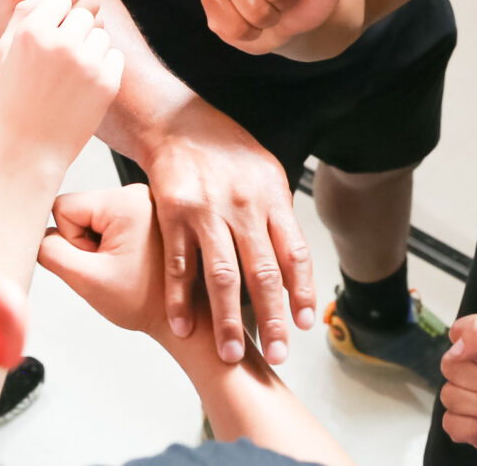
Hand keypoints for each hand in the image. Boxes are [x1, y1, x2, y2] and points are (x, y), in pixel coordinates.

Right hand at [0, 0, 122, 178]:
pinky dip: (103, 65)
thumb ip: (24, 13)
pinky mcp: (108, 82)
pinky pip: (114, 54)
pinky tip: (83, 84)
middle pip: (83, 11)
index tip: (50, 31)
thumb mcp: (4, 52)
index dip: (56, 13)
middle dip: (74, 29)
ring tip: (70, 72)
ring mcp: (87, 63)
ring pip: (101, 32)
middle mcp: (61, 43)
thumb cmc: (14, 98)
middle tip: (61, 55)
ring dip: (90, 46)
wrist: (31, 148)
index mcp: (32, 32)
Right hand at [39, 184, 167, 336]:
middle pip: (80, 211)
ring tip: (124, 267)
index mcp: (126, 201)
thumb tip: (36, 235)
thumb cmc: (146, 302)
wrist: (186, 316)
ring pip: (94, 218)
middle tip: (111, 268)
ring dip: (99, 245)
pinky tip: (131, 262)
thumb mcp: (88, 280)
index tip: (95, 262)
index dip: (70, 241)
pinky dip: (114, 245)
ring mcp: (146, 202)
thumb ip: (51, 253)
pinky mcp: (150, 213)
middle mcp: (138, 193)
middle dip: (86, 243)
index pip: (64, 207)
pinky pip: (112, 223)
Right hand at [141, 102, 315, 364]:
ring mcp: (207, 211)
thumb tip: (293, 262)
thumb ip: (278, 215)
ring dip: (226, 319)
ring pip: (221, 275)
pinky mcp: (173, 214)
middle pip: (262, 272)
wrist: (179, 123)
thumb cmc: (227, 150)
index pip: (294, 252)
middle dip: (270, 318)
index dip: (301, 291)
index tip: (303, 324)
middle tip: (275, 354)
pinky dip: (180, 299)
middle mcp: (243, 206)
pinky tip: (184, 326)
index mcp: (272, 196)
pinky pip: (179, 264)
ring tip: (228, 352)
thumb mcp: (266, 172)